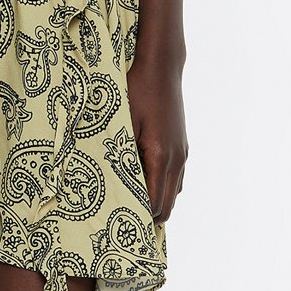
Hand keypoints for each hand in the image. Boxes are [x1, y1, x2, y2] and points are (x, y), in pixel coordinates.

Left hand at [126, 49, 188, 226]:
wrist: (161, 67)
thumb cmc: (136, 90)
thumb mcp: (121, 121)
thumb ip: (119, 154)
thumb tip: (108, 180)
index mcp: (161, 156)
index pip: (154, 203)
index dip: (138, 217)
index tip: (118, 223)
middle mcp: (177, 159)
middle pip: (167, 205)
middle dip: (147, 216)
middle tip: (122, 221)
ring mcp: (182, 153)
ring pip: (173, 193)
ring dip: (156, 201)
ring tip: (131, 202)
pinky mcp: (182, 146)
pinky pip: (175, 178)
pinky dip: (162, 187)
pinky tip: (143, 181)